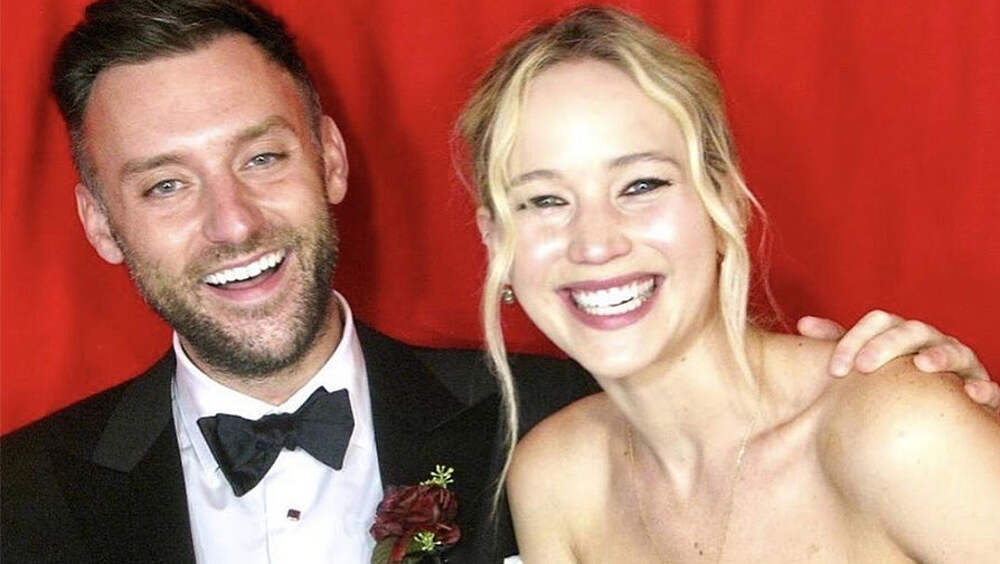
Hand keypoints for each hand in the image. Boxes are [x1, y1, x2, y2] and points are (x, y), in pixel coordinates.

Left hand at [798, 310, 998, 412]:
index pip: (879, 322)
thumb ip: (841, 344)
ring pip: (956, 351)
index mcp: (902, 336)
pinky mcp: (982, 391)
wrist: (939, 412)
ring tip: (922, 365)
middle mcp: (933, 344)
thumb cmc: (896, 383)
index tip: (834, 369)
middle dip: (888, 345)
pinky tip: (970, 394)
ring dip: (940, 356)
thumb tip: (803, 324)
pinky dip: (983, 388)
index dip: (855, 338)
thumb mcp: (868, 363)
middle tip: (862, 367)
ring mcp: (961, 365)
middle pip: (913, 331)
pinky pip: (989, 388)